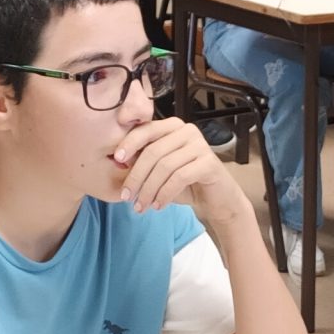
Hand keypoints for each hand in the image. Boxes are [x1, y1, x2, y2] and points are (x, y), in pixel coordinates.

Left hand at [111, 117, 245, 224]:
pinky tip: (158, 206)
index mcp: (172, 126)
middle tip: (126, 197)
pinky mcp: (209, 163)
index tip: (117, 160)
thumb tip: (117, 160)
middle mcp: (187, 131)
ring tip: (141, 206)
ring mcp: (200, 145)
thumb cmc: (185, 182)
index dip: (129, 143)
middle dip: (136, 176)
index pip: (146, 129)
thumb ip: (143, 160)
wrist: (216, 199)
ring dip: (149, 190)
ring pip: (164, 166)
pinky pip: (179, 178)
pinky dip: (164, 194)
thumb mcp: (159, 169)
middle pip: (153, 151)